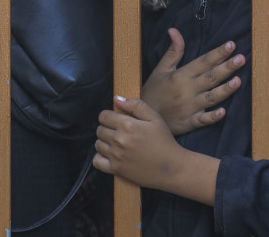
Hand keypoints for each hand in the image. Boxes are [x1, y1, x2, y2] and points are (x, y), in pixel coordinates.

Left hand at [94, 96, 220, 204]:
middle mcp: (119, 140)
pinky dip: (100, 157)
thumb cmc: (164, 142)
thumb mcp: (155, 118)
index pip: (103, 116)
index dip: (109, 116)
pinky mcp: (116, 170)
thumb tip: (116, 98)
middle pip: (100, 130)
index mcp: (127, 125)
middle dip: (107, 128)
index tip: (116, 120)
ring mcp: (116, 156)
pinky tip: (111, 155)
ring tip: (117, 143)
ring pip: (98, 144)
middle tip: (119, 132)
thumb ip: (136, 105)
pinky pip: (97, 161)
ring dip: (105, 142)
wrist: (172, 168)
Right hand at [141, 28, 242, 135]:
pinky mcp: (189, 123)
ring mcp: (189, 108)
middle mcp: (186, 90)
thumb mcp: (160, 69)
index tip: (231, 45)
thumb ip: (173, 51)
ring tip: (238, 80)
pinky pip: (203, 120)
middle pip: (210, 77)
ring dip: (225, 90)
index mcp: (180, 76)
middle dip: (226, 67)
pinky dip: (213, 116)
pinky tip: (223, 112)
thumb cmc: (153, 92)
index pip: (203, 62)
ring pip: (211, 97)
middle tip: (241, 58)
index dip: (217, 53)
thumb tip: (174, 30)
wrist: (142, 118)